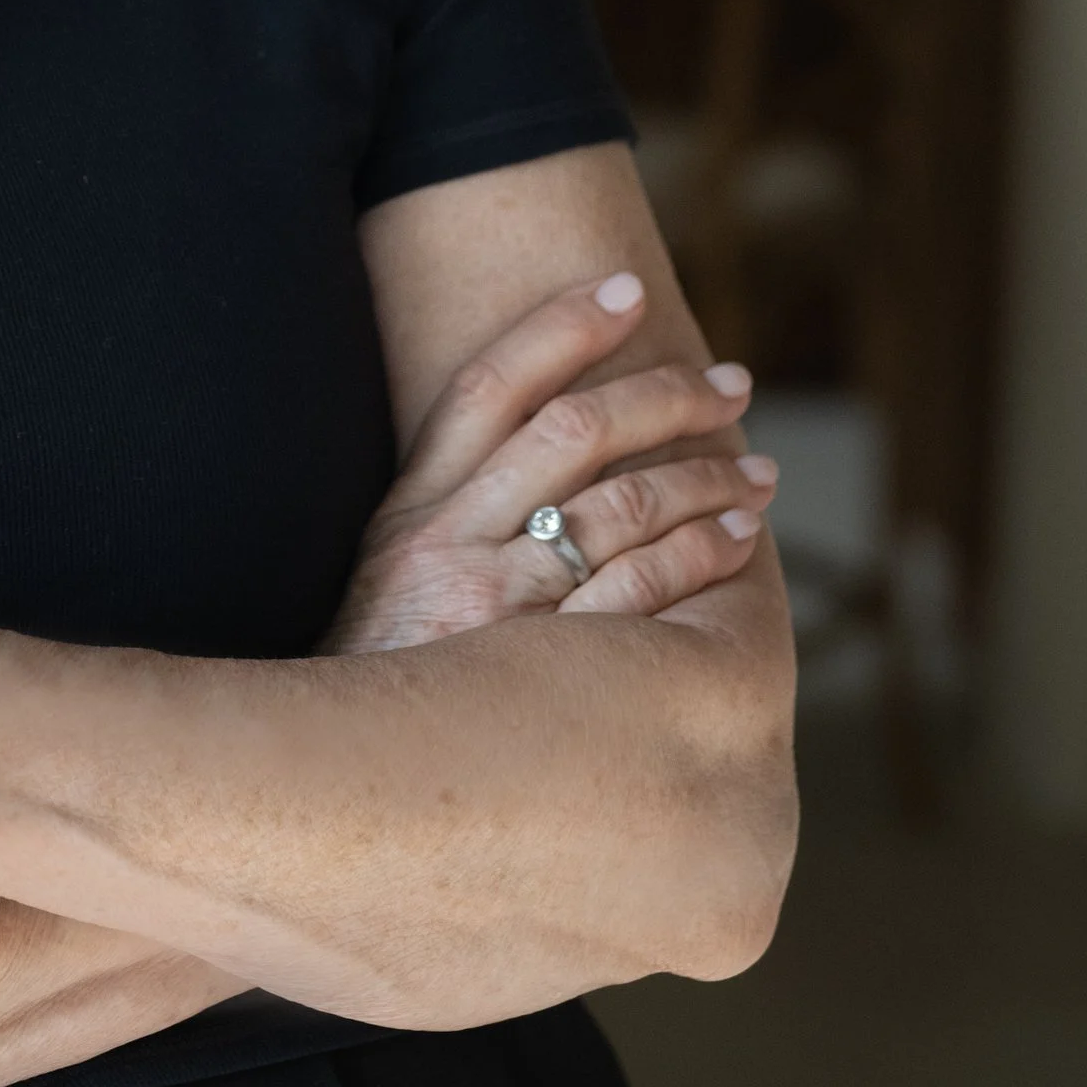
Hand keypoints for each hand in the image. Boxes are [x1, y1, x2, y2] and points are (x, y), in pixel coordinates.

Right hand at [320, 271, 775, 655]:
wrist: (329, 798)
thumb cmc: (378, 687)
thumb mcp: (387, 584)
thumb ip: (450, 520)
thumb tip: (544, 468)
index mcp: (410, 509)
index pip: (490, 384)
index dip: (561, 326)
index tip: (628, 288)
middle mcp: (447, 542)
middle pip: (572, 432)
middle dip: (663, 396)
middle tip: (731, 383)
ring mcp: (492, 609)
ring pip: (618, 505)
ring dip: (702, 476)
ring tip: (756, 470)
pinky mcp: (533, 674)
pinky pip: (637, 592)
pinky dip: (698, 554)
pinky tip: (738, 539)